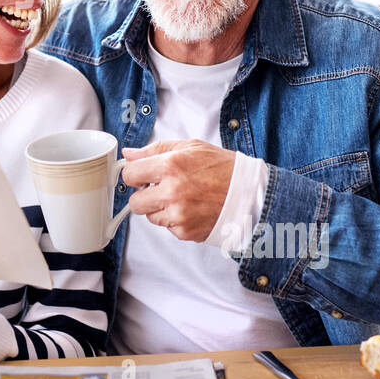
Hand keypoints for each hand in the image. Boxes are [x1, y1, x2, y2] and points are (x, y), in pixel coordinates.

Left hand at [121, 139, 236, 242]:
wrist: (250, 193)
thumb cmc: (223, 168)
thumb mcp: (190, 147)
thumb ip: (155, 150)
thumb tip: (129, 154)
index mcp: (170, 166)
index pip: (129, 175)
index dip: (135, 174)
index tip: (142, 175)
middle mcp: (172, 192)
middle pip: (134, 202)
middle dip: (144, 195)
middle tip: (160, 189)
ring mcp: (178, 215)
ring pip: (150, 217)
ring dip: (160, 208)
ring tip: (182, 198)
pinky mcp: (185, 232)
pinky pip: (167, 227)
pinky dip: (175, 220)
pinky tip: (191, 209)